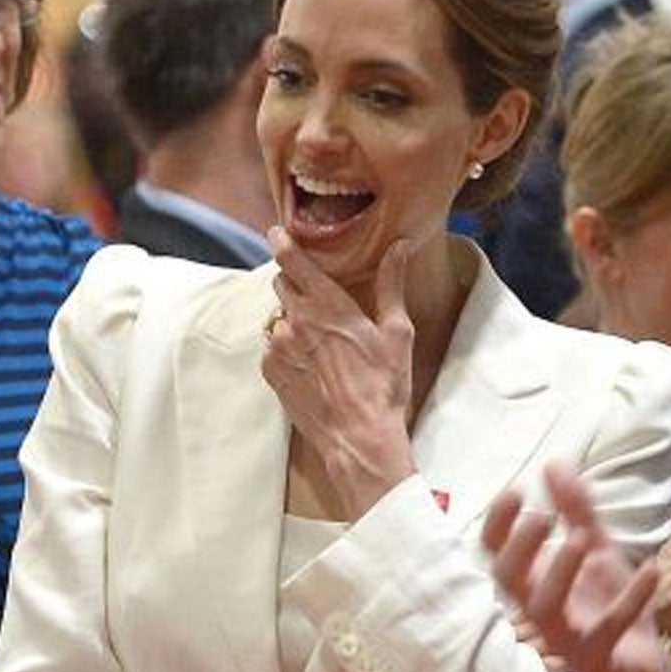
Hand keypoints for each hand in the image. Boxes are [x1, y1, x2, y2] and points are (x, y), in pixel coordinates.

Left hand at [262, 231, 415, 518]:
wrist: (359, 439)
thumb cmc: (384, 387)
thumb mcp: (397, 333)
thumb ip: (392, 284)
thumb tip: (400, 245)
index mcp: (328, 306)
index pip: (293, 261)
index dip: (282, 242)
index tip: (276, 232)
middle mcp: (297, 321)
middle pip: (282, 285)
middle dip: (295, 284)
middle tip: (318, 301)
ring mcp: (279, 348)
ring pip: (277, 318)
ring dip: (293, 322)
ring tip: (321, 345)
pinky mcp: (271, 372)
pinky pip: (272, 348)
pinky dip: (286, 350)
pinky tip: (311, 366)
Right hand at [483, 463, 670, 671]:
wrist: (642, 660)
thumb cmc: (607, 600)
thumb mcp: (597, 546)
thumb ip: (576, 508)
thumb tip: (554, 461)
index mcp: (532, 580)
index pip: (495, 552)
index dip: (498, 523)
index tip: (515, 490)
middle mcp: (538, 609)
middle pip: (507, 580)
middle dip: (520, 546)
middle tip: (543, 516)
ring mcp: (564, 637)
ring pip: (544, 609)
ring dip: (560, 572)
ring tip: (582, 539)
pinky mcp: (596, 659)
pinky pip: (607, 630)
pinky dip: (629, 599)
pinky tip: (651, 569)